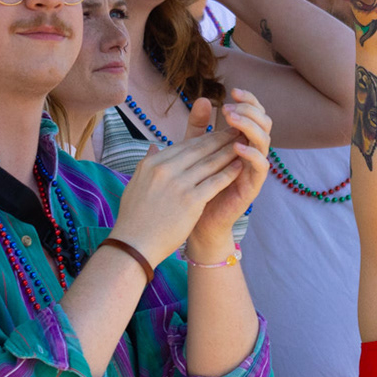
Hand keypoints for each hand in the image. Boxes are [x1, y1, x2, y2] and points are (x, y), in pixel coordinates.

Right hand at [112, 97, 243, 267]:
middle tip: (236, 131)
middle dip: (220, 139)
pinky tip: (240, 166)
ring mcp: (178, 185)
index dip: (204, 138)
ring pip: (209, 163)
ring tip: (243, 145)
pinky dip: (228, 173)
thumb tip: (153, 148)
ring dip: (228, 152)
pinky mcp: (191, 201)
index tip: (217, 134)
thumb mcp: (135, 184)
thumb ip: (147, 164)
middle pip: (198, 150)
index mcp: (151, 164)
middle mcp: (164, 170)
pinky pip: (215, 183)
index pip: (183, 146)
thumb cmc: (134, 219)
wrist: (134, 245)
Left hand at [190, 88, 269, 250]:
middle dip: (250, 110)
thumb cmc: (196, 185)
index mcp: (241, 140)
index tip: (232, 90)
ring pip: (265, 141)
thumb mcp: (194, 151)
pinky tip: (236, 146)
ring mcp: (253, 169)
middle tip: (230, 108)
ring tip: (231, 119)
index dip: (249, 100)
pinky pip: (261, 166)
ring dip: (249, 126)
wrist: (195, 221)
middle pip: (265, 123)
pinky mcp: (252, 186)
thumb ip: (199, 127)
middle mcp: (252, 152)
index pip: (254, 114)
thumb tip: (202, 98)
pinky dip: (251, 154)